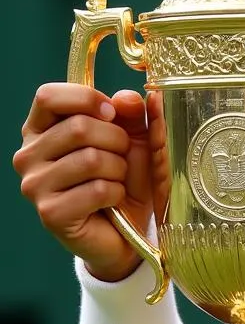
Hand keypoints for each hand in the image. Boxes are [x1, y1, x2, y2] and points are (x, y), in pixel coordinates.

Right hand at [13, 83, 153, 281]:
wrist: (129, 227)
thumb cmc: (125, 177)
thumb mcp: (135, 138)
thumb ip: (132, 114)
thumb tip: (130, 97)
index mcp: (41, 129)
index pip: (48, 96)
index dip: (87, 98)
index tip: (112, 113)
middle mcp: (29, 155)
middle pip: (79, 127)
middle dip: (117, 141)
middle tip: (121, 158)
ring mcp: (34, 185)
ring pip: (90, 159)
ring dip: (118, 170)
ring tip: (117, 181)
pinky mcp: (50, 213)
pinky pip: (96, 189)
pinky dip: (116, 192)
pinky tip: (111, 201)